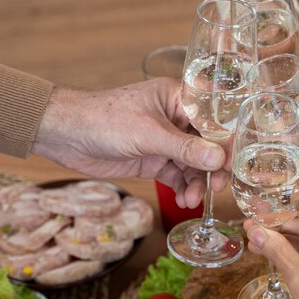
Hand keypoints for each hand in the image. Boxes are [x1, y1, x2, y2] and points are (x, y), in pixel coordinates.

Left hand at [32, 77, 228, 207]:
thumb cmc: (103, 119)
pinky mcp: (154, 159)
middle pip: (207, 145)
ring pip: (193, 164)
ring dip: (196, 182)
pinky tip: (183, 199)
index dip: (226, 142)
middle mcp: (176, 118)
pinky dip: (182, 188)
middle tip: (217, 187)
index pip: (214, 120)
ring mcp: (165, 141)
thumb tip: (218, 160)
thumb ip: (185, 148)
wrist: (65, 136)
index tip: (233, 164)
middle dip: (213, 168)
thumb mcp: (148, 134)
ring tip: (192, 200)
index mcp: (178, 99)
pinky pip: (177, 175)